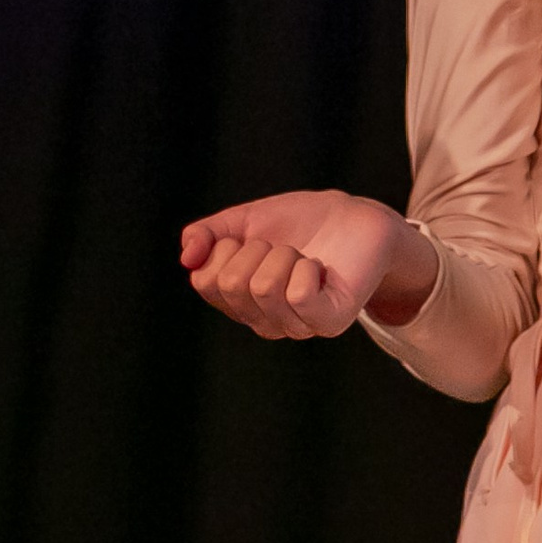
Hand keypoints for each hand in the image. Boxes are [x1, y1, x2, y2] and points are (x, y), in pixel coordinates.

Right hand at [180, 191, 421, 339]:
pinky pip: (298, 297)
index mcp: (240, 303)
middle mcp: (264, 322)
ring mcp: (297, 326)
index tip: (248, 239)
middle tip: (281, 246)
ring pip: (264, 288)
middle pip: (231, 285)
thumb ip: (207, 235)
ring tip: (301, 256)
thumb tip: (187, 259)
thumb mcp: (244, 221)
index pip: (204, 282)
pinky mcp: (329, 321)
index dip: (222, 248)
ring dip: (283, 254)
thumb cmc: (300, 222)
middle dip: (255, 248)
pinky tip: (318, 269)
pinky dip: (305, 268)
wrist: (354, 216)